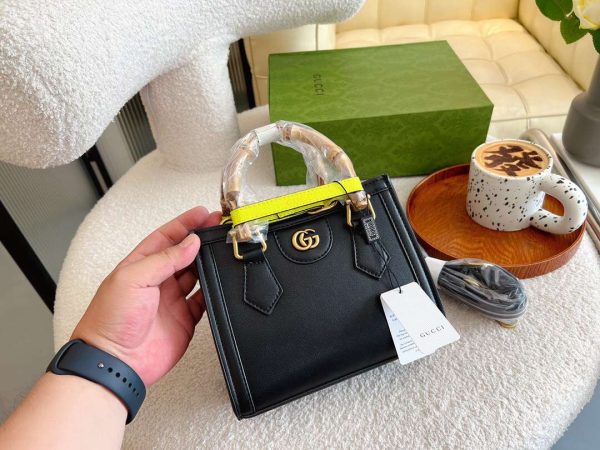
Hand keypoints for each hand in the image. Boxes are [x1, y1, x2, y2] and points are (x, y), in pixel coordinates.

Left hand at [71, 207, 220, 386]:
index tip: (203, 213)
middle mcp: (157, 281)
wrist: (114, 362)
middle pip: (184, 254)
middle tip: (219, 229)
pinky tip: (220, 283)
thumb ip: (165, 259)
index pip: (166, 237)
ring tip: (223, 251)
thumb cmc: (110, 320)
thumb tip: (190, 243)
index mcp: (140, 265)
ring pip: (197, 275)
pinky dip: (214, 292)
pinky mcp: (185, 320)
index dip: (185, 224)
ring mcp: (171, 300)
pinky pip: (204, 301)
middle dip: (202, 240)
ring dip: (209, 263)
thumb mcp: (133, 278)